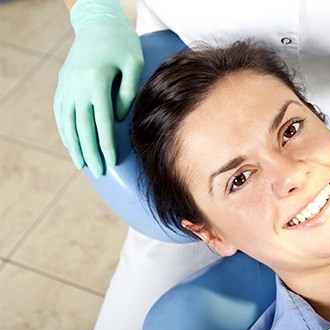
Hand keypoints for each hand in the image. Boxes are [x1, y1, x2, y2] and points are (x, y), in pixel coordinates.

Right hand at [54, 0, 143, 177]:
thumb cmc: (122, 43)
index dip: (106, 144)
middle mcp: (77, 86)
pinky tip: (71, 144)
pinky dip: (65, 130)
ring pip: (68, 122)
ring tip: (83, 164)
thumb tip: (117, 119)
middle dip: (91, 152)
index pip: (102, 121)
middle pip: (83, 126)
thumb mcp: (133, 63)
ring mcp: (66, 85)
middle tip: (99, 172)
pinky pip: (61, 113)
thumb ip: (128, 92)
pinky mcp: (62, 84)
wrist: (96, 24)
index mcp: (96, 81)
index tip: (111, 162)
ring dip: (75, 145)